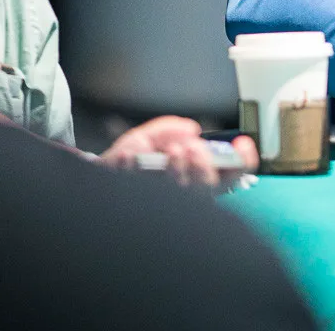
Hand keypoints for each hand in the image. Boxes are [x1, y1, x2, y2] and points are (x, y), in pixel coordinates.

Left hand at [99, 116, 258, 190]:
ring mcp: (160, 203)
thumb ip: (169, 129)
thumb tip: (190, 129)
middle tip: (194, 148)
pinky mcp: (132, 204)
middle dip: (204, 167)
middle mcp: (183, 196)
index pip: (230, 176)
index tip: (241, 144)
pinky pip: (133, 189)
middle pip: (206, 189)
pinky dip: (131, 167)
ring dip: (178, 171)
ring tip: (172, 151)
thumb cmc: (129, 162)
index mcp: (194, 179)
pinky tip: (128, 155)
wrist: (93, 181)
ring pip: (179, 195)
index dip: (242, 161)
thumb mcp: (151, 138)